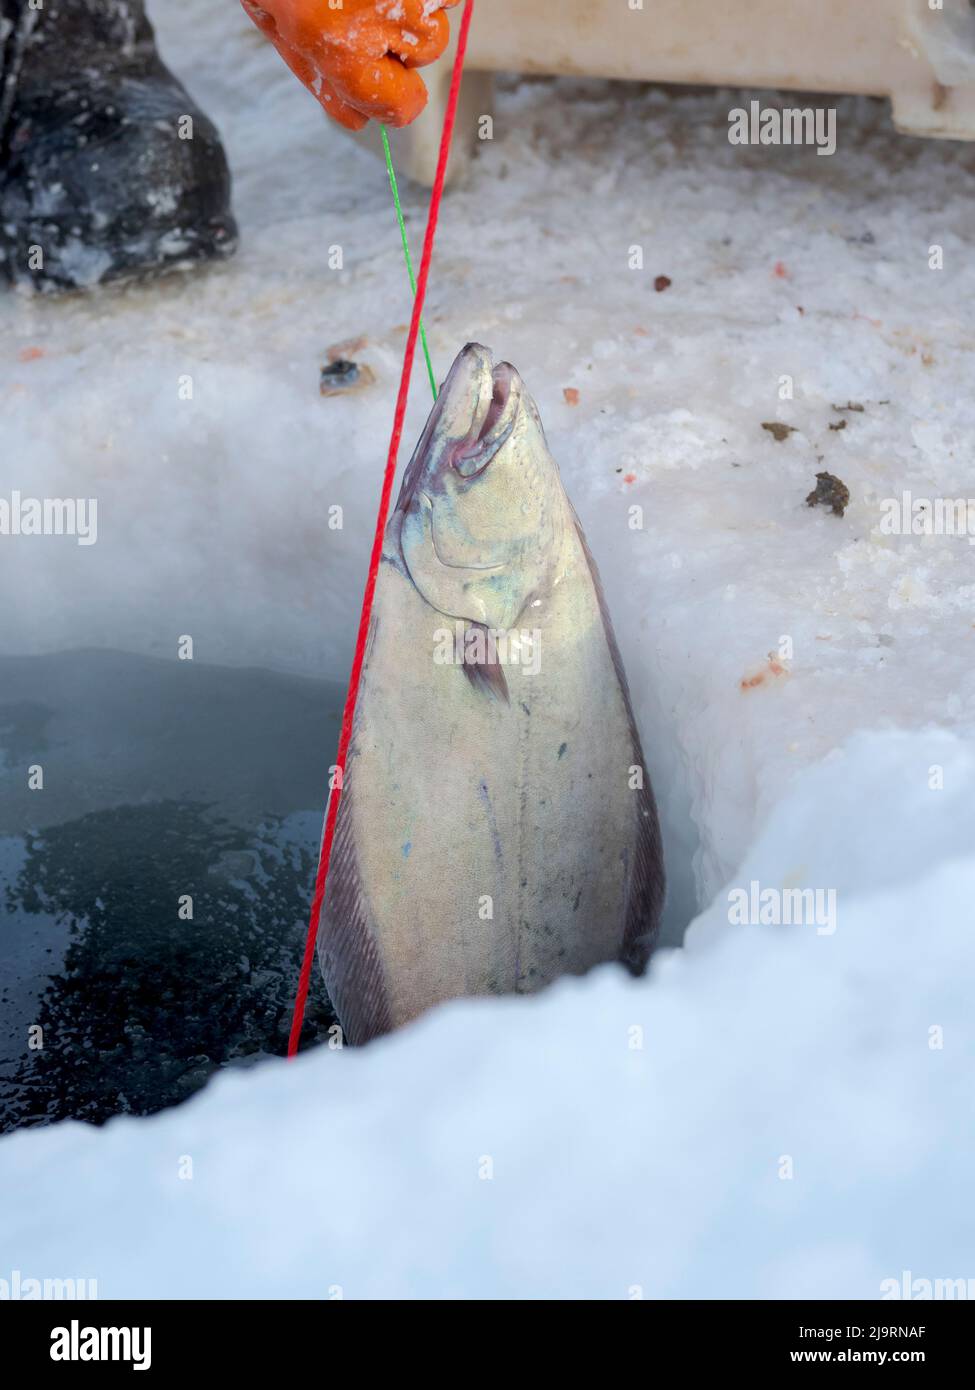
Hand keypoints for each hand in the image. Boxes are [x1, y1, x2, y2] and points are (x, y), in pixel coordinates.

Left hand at [242, 0, 460, 129]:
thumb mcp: (277, 26)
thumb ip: (323, 78)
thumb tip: (360, 121)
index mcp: (342, 49)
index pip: (401, 106)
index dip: (398, 101)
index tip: (395, 90)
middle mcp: (381, 16)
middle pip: (426, 51)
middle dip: (406, 37)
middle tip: (365, 7)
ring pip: (437, 9)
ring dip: (415, 1)